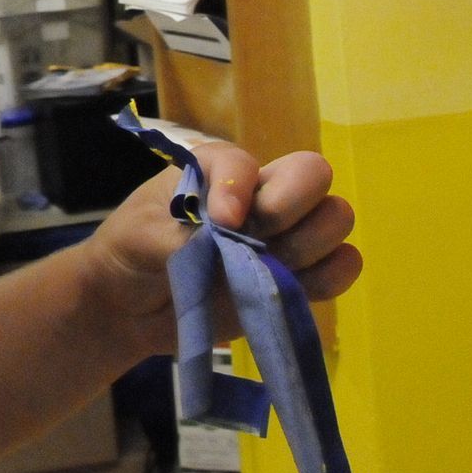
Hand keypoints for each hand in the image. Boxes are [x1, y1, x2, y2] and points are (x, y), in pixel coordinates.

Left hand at [79, 144, 362, 355]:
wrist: (132, 309)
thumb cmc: (130, 253)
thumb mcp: (138, 236)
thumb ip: (178, 234)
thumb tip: (224, 232)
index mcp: (215, 170)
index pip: (243, 163)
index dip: (238, 188)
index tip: (221, 221)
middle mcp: (259, 194)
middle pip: (312, 173)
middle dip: (293, 204)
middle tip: (258, 237)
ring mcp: (282, 236)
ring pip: (335, 218)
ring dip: (309, 243)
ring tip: (266, 267)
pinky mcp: (295, 278)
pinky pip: (340, 267)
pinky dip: (329, 277)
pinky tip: (293, 288)